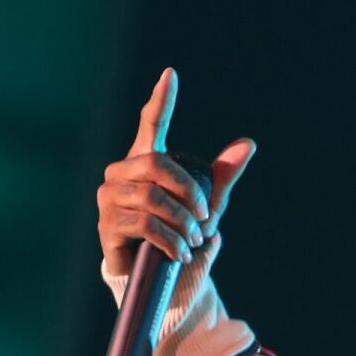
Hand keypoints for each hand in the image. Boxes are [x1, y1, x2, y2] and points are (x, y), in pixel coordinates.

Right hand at [95, 67, 255, 276]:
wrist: (165, 281)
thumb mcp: (208, 207)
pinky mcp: (107, 225)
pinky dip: (170, 241)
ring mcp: (110, 198)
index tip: (171, 75)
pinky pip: (146, 225)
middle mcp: (122, 174)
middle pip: (158, 165)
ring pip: (154, 198)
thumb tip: (248, 143)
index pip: (151, 125)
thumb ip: (222, 176)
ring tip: (192, 241)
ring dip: (183, 223)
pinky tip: (178, 253)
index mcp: (147, 163)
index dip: (161, 102)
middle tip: (205, 220)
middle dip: (189, 193)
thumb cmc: (181, 236)